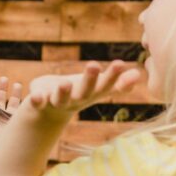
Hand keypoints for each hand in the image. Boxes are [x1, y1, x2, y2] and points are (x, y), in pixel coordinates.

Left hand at [0, 74, 24, 137]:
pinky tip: (23, 92)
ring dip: (14, 91)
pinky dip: (23, 98)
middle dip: (2, 86)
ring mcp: (8, 117)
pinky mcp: (18, 119)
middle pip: (0, 96)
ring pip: (12, 101)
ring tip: (16, 84)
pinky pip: (22, 107)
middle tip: (3, 78)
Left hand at [22, 61, 142, 121]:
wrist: (48, 111)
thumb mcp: (98, 88)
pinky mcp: (40, 101)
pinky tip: (36, 96)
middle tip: (93, 64)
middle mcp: (76, 99)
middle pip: (85, 91)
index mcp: (91, 94)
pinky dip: (37, 100)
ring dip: (64, 92)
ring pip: (61, 99)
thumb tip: (139, 74)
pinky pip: (38, 102)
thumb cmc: (77, 93)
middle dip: (89, 79)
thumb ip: (118, 82)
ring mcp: (58, 102)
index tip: (120, 64)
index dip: (113, 76)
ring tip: (65, 83)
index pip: (105, 85)